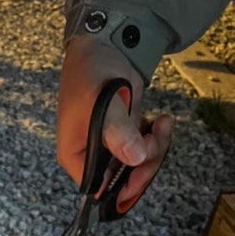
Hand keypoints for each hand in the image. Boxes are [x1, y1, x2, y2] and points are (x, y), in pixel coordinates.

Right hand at [57, 35, 172, 208]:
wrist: (104, 46)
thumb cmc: (91, 74)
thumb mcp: (102, 103)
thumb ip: (118, 133)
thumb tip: (135, 159)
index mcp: (76, 157)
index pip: (98, 189)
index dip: (122, 188)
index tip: (142, 170)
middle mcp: (92, 157)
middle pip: (122, 180)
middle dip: (145, 164)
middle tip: (155, 138)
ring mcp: (111, 147)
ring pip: (138, 165)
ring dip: (155, 148)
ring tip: (160, 123)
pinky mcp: (127, 136)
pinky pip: (146, 149)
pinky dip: (157, 138)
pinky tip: (160, 120)